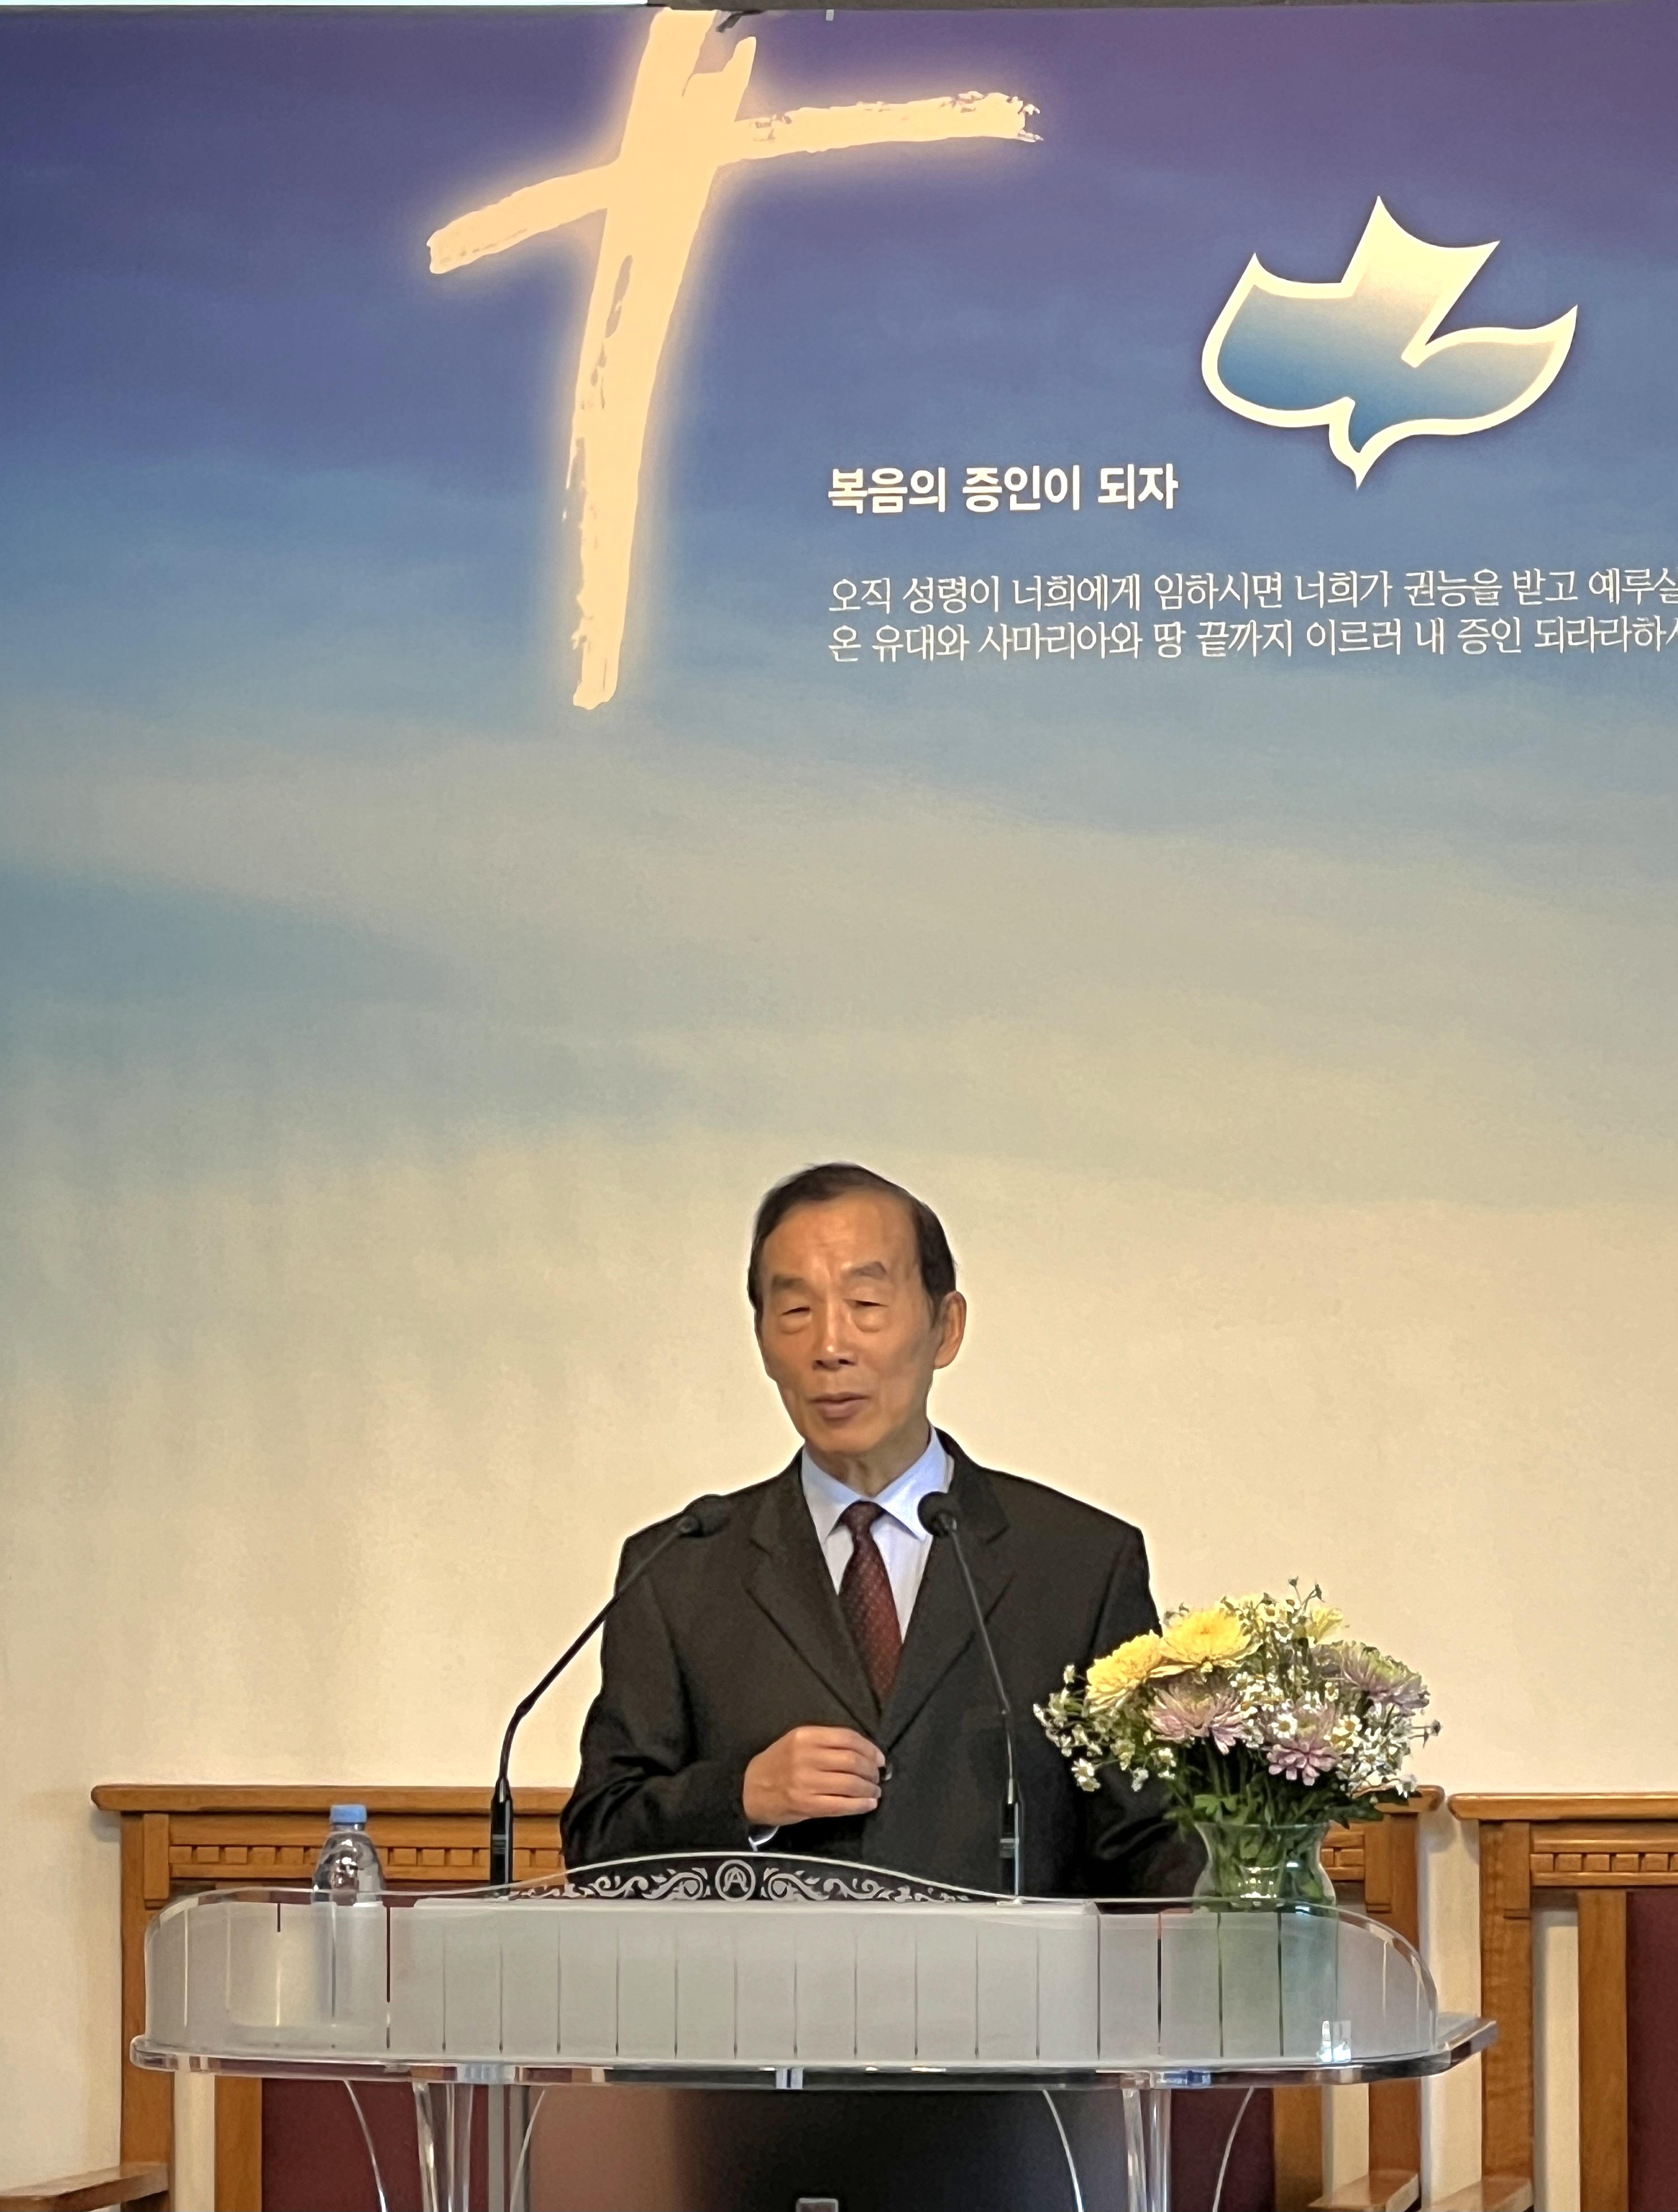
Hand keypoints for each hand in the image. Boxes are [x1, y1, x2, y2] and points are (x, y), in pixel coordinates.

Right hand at [742, 1726, 883, 1825]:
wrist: (750, 1789)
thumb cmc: (778, 1763)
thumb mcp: (797, 1742)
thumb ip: (826, 1743)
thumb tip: (865, 1753)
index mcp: (805, 1736)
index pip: (848, 1738)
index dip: (870, 1749)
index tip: (879, 1758)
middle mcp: (806, 1757)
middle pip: (852, 1761)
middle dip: (872, 1770)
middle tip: (878, 1776)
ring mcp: (806, 1782)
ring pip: (850, 1783)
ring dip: (869, 1788)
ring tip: (875, 1791)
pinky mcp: (806, 1805)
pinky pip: (841, 1805)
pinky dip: (860, 1805)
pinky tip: (868, 1804)